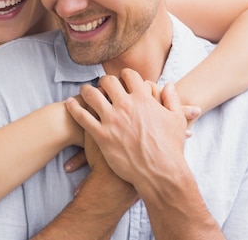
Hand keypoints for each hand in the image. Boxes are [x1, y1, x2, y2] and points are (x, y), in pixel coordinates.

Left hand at [65, 68, 187, 185]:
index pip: (129, 75)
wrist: (159, 173)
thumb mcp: (177, 120)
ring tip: (84, 91)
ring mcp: (112, 120)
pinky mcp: (101, 135)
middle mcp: (126, 105)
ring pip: (91, 95)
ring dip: (86, 91)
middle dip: (104, 81)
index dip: (125, 74)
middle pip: (108, 82)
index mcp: (143, 99)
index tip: (122, 77)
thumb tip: (168, 85)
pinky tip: (70, 105)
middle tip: (102, 84)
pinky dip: (74, 108)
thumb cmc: (170, 148)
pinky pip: (82, 117)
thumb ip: (172, 99)